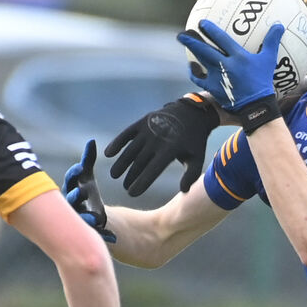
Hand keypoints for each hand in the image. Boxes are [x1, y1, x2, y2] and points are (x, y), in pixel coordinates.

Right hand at [62, 139, 115, 242]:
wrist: (89, 215)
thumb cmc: (86, 191)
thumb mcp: (88, 177)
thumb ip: (88, 160)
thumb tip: (91, 141)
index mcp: (71, 188)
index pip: (70, 180)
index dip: (74, 174)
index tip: (80, 167)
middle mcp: (71, 204)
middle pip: (72, 199)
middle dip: (76, 196)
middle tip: (82, 192)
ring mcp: (79, 218)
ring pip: (81, 219)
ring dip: (87, 218)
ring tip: (96, 218)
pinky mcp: (89, 231)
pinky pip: (94, 233)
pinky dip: (103, 233)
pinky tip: (113, 236)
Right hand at [105, 95, 219, 196]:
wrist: (191, 113)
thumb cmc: (194, 141)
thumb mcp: (197, 158)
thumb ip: (191, 175)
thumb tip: (184, 191)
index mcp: (171, 150)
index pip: (152, 170)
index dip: (141, 182)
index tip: (132, 194)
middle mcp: (157, 139)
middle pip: (139, 162)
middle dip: (131, 176)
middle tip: (125, 188)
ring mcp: (149, 129)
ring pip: (131, 149)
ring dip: (121, 163)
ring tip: (114, 175)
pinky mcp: (143, 122)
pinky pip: (127, 134)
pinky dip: (117, 143)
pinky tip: (108, 154)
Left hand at [177, 20, 283, 132]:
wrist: (256, 107)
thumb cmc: (263, 83)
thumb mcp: (269, 60)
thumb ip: (271, 41)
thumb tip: (278, 25)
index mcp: (238, 57)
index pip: (221, 39)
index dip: (210, 29)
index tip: (202, 23)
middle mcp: (225, 65)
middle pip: (204, 50)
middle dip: (191, 40)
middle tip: (182, 34)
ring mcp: (217, 77)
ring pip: (200, 62)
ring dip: (191, 52)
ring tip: (184, 45)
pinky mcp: (213, 88)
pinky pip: (199, 78)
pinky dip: (194, 72)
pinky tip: (192, 68)